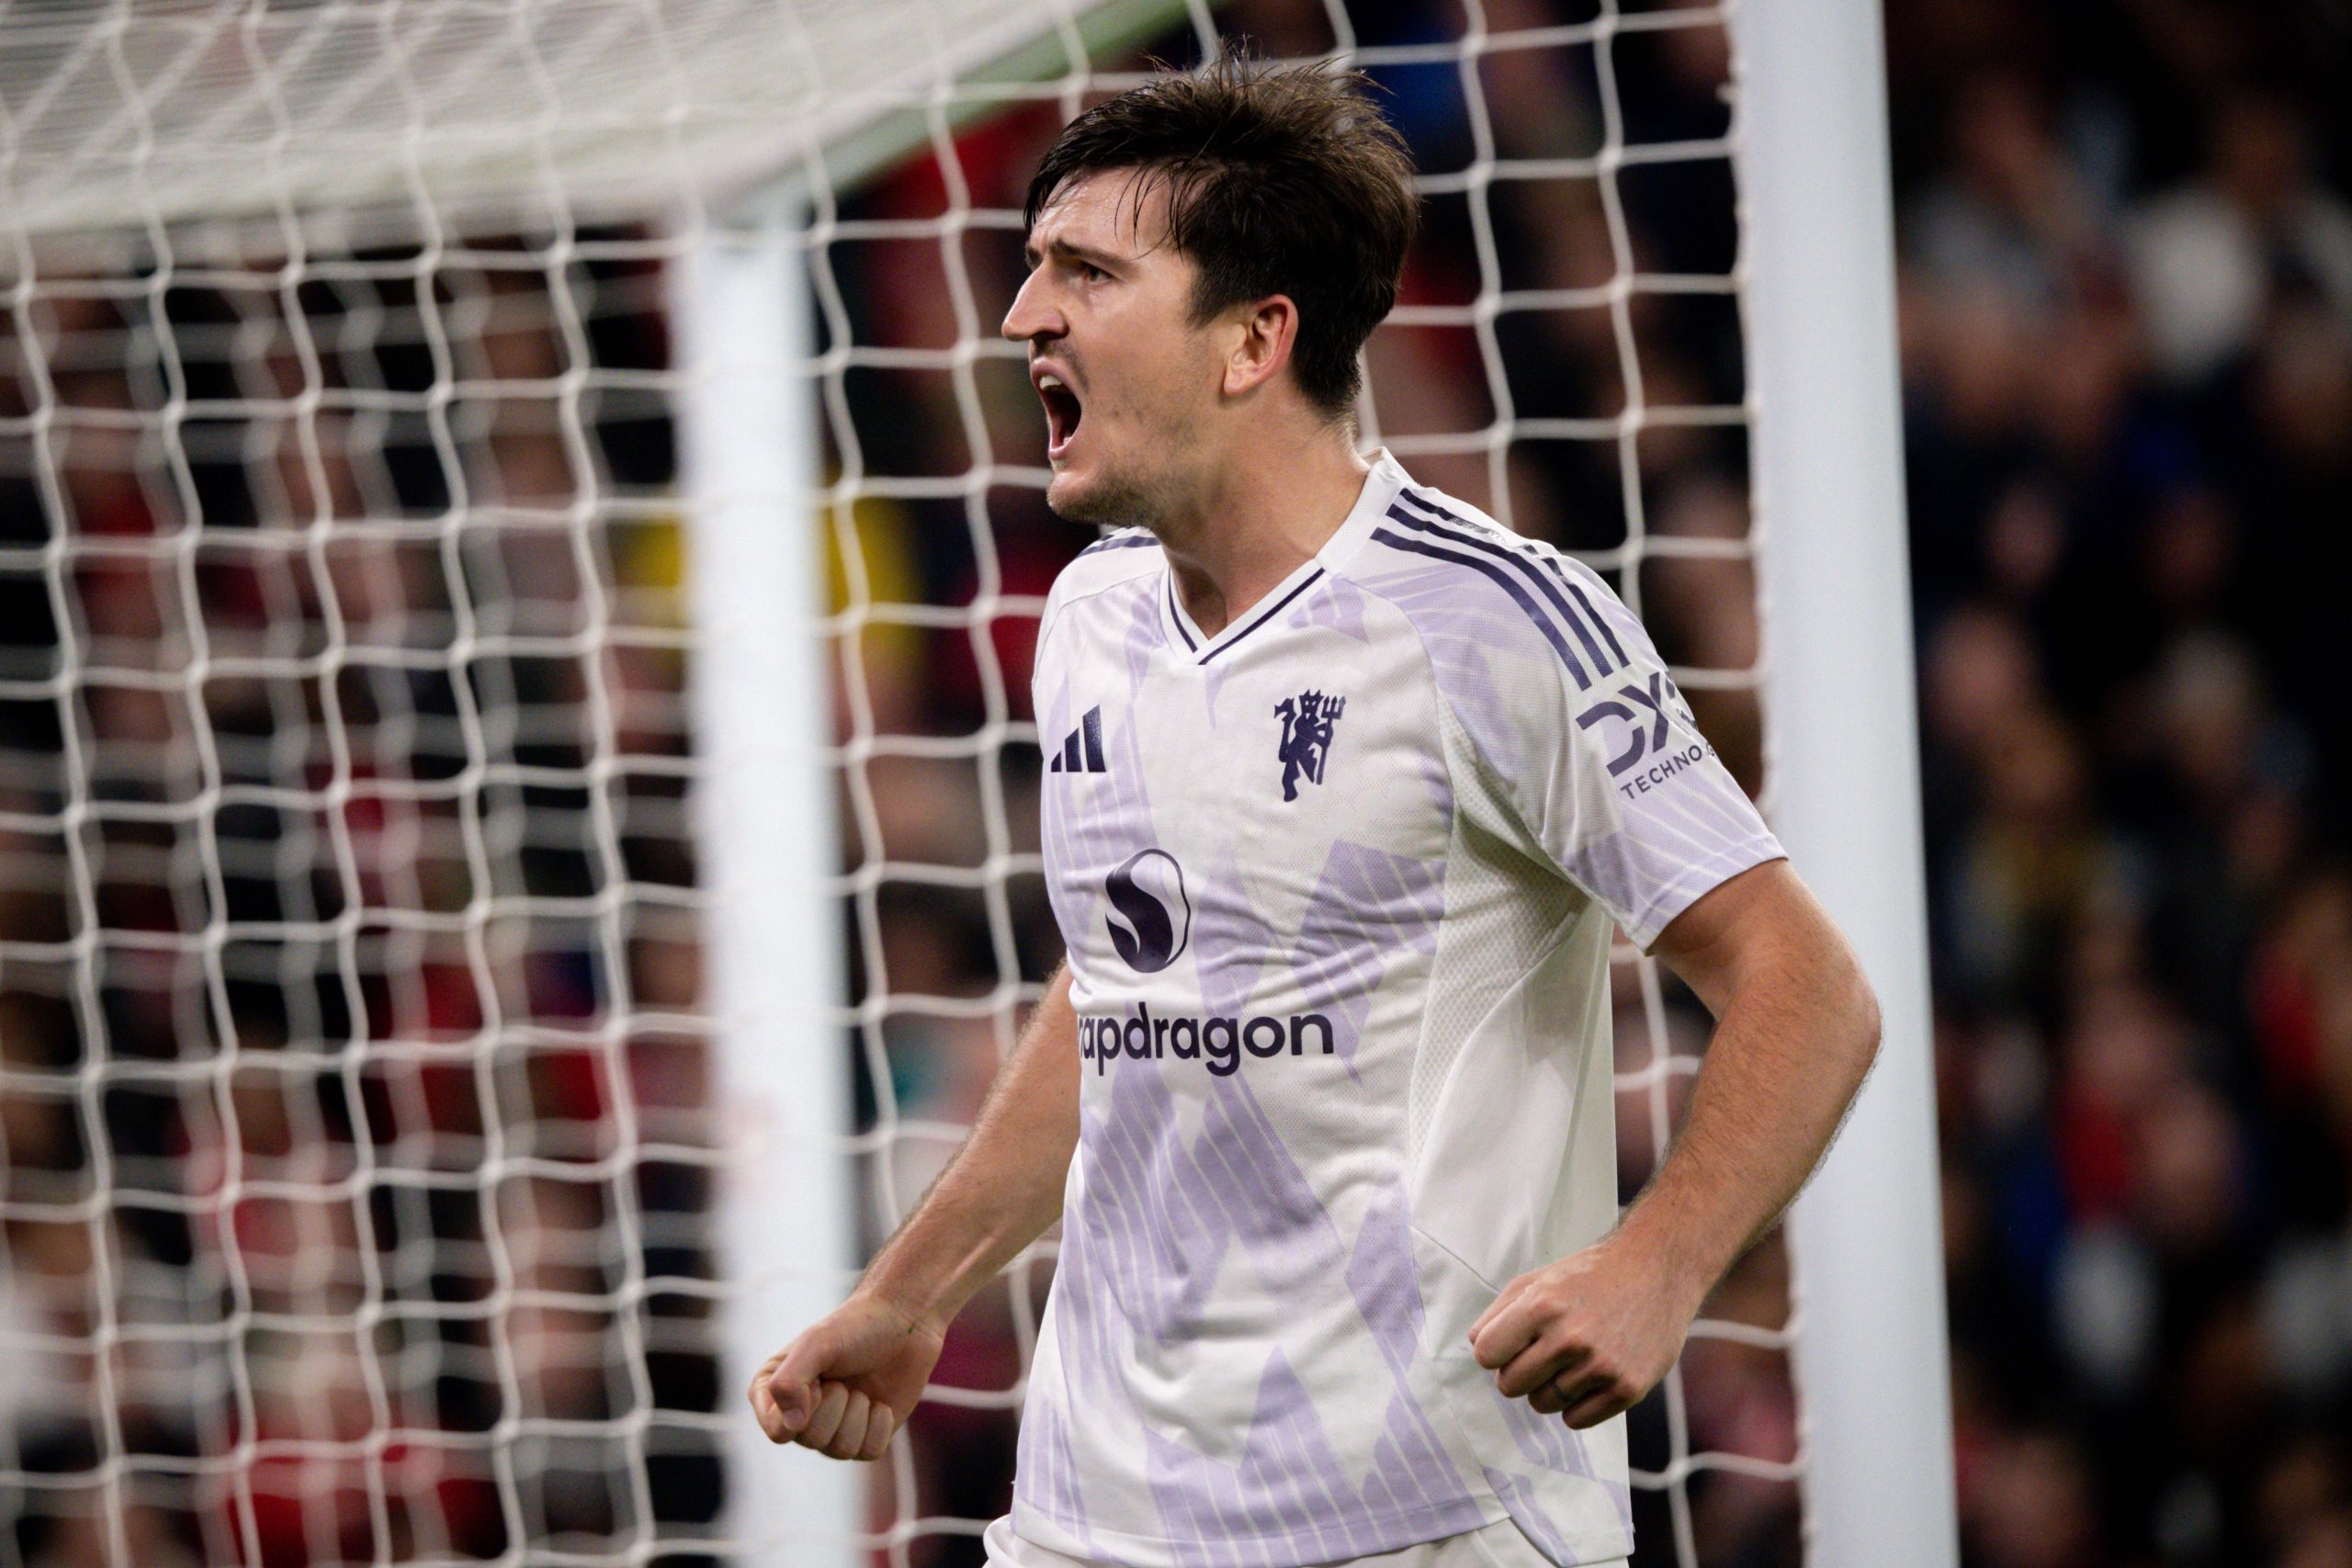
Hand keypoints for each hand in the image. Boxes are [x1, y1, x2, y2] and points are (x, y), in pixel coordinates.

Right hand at [749, 1290, 946, 1460]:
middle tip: (843, 1378)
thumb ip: (790, 1381)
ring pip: (841, 1449)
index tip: (819, 1380)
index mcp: (774, 1393)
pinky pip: (869, 1451)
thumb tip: (790, 1428)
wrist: (902, 1325)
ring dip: (858, 1412)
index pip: (777, 1430)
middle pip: (811, 1440)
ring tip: (861, 1387)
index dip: (801, 1407)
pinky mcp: (864, 1438)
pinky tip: (880, 1402)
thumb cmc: (854, 1329)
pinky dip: (880, 1424)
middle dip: (836, 1404)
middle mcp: (799, 1416)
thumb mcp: (815, 1344)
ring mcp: (832, 1430)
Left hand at [1467, 1236, 1705, 1429]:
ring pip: (1542, 1404)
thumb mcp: (1538, 1280)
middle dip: (1519, 1372)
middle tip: (1542, 1354)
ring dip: (1550, 1387)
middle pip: (1510, 1385)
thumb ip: (1499, 1313)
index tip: (1511, 1345)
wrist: (1658, 1270)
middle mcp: (1570, 1337)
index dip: (1494, 1351)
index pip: (1485, 1354)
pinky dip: (1577, 1405)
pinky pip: (1576, 1420)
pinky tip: (1591, 1377)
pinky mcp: (1627, 1388)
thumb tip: (1477, 1349)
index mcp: (1542, 1305)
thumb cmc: (1590, 1276)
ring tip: (1573, 1359)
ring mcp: (1601, 1366)